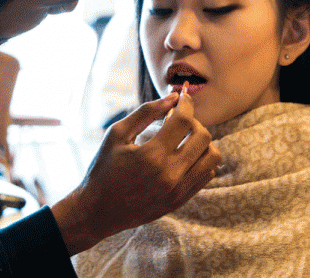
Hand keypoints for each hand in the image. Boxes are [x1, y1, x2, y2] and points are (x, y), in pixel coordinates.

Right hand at [51, 91, 221, 254]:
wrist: (97, 211)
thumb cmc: (104, 168)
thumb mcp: (117, 134)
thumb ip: (147, 112)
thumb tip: (174, 97)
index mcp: (150, 155)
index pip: (184, 120)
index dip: (186, 104)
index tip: (183, 98)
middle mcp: (168, 174)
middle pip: (203, 136)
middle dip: (194, 121)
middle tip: (180, 121)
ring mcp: (177, 190)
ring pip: (212, 156)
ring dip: (202, 142)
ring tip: (185, 139)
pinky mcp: (180, 200)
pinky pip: (207, 174)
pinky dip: (201, 160)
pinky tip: (184, 156)